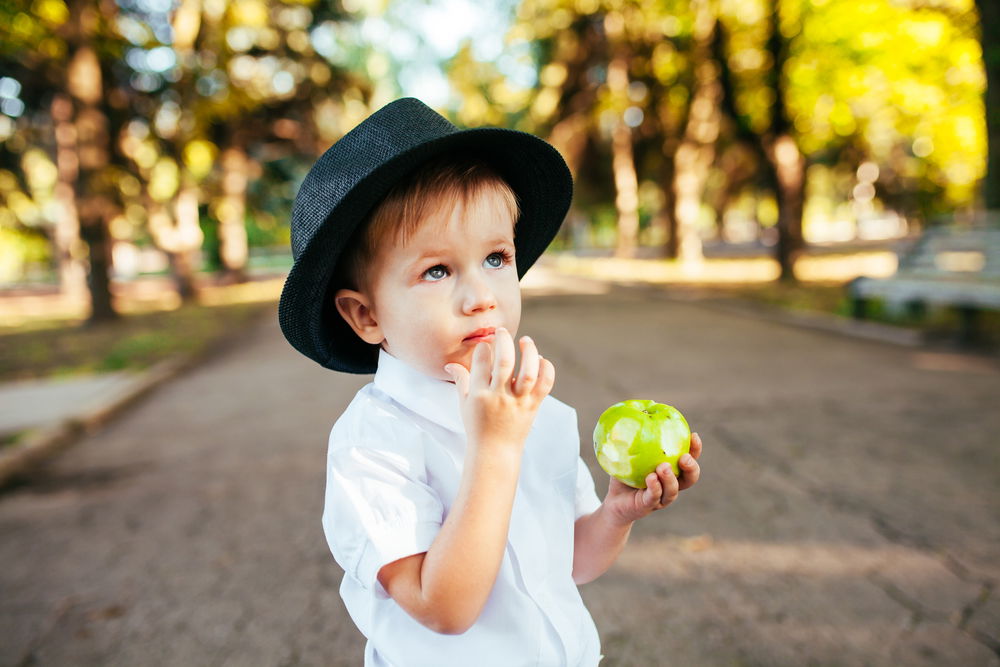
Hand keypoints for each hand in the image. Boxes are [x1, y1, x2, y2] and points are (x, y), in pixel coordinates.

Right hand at [444, 328, 554, 453]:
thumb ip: (461, 381)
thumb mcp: (464, 404)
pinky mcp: (533, 406)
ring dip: (529, 351)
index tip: (485, 344)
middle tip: (501, 331)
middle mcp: (499, 397)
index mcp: (479, 395)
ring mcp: (518, 402)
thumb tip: (450, 364)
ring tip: (525, 341)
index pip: (481, 363)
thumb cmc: (477, 426)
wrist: (495, 452)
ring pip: (528, 372)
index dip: (483, 348)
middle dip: (503, 341)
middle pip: (504, 362)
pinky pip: (544, 385)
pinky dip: (546, 369)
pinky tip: (541, 359)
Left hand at [603, 432, 702, 525]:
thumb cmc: (624, 471)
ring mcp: (661, 497)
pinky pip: (654, 497)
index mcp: (673, 470)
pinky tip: (650, 478)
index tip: (694, 435)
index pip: (690, 458)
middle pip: (690, 478)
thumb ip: (637, 432)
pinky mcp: (648, 506)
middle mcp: (671, 484)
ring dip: (670, 479)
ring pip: (673, 490)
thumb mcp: (628, 450)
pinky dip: (655, 487)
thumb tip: (646, 403)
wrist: (614, 500)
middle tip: (684, 457)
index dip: (696, 448)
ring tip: (663, 467)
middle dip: (691, 468)